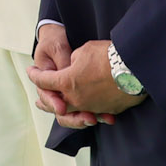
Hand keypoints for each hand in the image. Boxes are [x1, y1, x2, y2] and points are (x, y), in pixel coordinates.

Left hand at [26, 35, 142, 126]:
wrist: (134, 68)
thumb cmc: (107, 56)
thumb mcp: (83, 51)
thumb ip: (72, 61)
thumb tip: (72, 68)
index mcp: (67, 83)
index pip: (44, 81)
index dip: (35, 75)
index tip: (30, 71)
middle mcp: (77, 99)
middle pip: (56, 105)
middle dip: (46, 101)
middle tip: (39, 100)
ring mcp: (92, 107)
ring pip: (74, 113)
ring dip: (65, 112)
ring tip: (58, 111)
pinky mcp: (107, 111)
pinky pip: (92, 114)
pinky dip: (85, 112)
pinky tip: (84, 113)